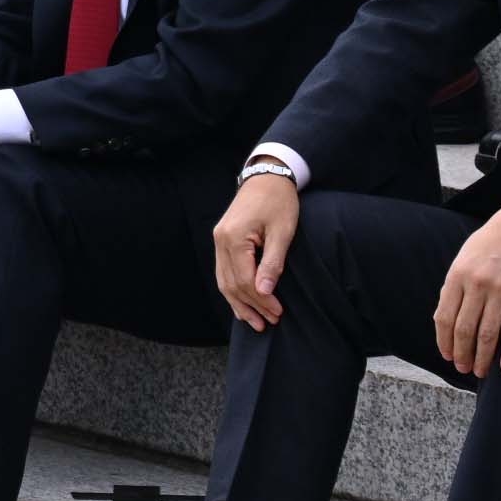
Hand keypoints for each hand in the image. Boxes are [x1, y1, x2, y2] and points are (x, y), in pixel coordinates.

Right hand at [215, 169, 299, 327]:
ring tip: (254, 322)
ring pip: (223, 281)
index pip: (244, 279)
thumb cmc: (279, 202)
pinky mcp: (222, 240)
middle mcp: (220, 241)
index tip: (278, 312)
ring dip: (239, 303)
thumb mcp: (282, 232)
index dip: (261, 300)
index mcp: (234, 238)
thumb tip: (265, 292)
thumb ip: (272, 263)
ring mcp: (218, 241)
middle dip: (250, 306)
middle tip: (268, 323)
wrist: (266, 177)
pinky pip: (223, 272)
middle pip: (231, 284)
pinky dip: (232, 291)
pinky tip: (241, 304)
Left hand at [434, 204, 500, 375]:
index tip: (446, 355)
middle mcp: (476, 285)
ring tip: (479, 372)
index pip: (444, 317)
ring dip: (482, 357)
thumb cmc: (493, 240)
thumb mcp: (465, 256)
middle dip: (461, 353)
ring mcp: (500, 292)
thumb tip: (448, 314)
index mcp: (457, 275)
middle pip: (464, 329)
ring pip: (487, 333)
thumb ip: (456, 283)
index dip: (444, 340)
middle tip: (462, 369)